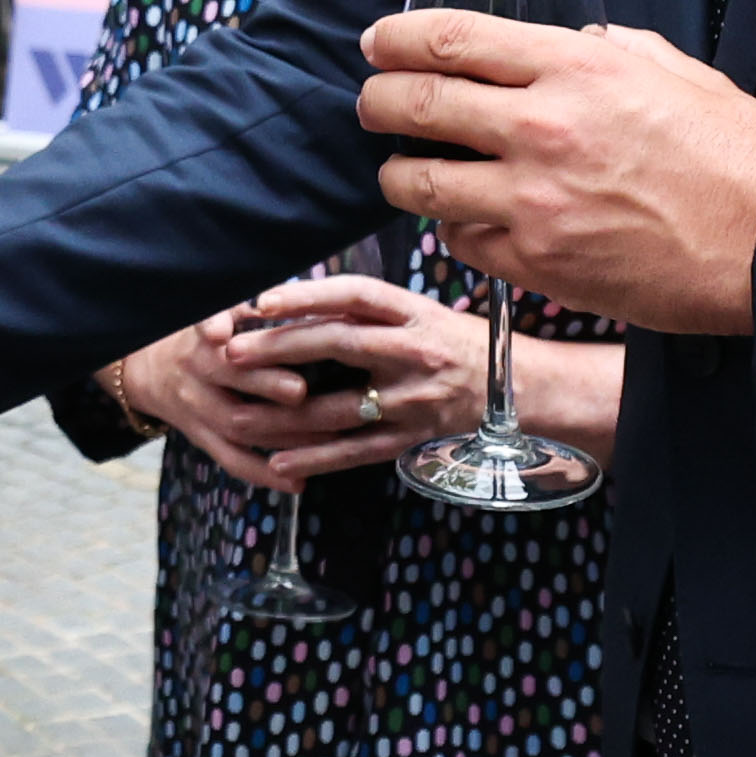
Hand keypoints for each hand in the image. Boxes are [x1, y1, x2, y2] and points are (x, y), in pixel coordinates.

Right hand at [99, 313, 328, 491]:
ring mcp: (197, 410)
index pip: (214, 332)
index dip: (230, 331)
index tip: (259, 322)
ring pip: (238, 426)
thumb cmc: (200, 335)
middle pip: (230, 381)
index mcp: (202, 337)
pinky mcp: (202, 439)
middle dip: (268, 385)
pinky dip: (264, 474)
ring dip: (283, 435)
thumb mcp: (214, 313)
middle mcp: (197, 373)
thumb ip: (246, 306)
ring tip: (328, 439)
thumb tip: (299, 294)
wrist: (148, 371)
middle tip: (302, 390)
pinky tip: (297, 482)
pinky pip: (231, 460)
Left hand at [195, 275, 497, 479]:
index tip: (261, 301)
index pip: (355, 295)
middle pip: (338, 344)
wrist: (523, 390)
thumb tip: (305, 302)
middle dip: (279, 348)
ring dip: (283, 412)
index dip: (307, 295)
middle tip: (232, 352)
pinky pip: (358, 451)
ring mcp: (414, 398)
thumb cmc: (462, 344)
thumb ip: (371, 311)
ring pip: (339, 406)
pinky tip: (279, 461)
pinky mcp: (413, 437)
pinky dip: (317, 458)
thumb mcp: (423, 314)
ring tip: (237, 413)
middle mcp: (414, 351)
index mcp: (414, 313)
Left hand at [359, 10, 755, 334]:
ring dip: (398, 173)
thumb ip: (617, 50)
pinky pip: (462, 241)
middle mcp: (541, 127)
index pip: (452, 38)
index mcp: (577, 67)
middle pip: (417, 104)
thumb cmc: (739, 157)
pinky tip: (464, 221)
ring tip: (400, 169)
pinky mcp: (537, 263)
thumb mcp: (680, 73)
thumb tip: (583, 39)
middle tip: (371, 103)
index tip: (377, 43)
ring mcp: (533, 201)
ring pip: (420, 181)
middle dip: (378, 101)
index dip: (398, 39)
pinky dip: (454, 229)